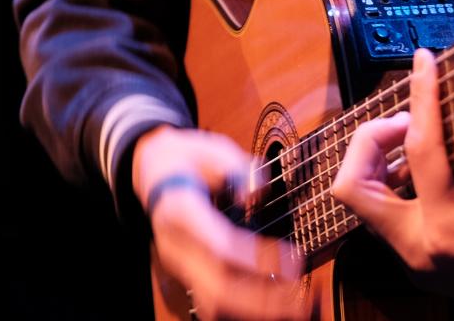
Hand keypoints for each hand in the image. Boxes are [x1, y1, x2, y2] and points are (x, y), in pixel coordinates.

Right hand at [132, 125, 304, 320]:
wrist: (153, 171)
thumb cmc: (187, 159)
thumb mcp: (209, 148)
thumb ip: (234, 167)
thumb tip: (255, 192)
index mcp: (180, 213)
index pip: (219, 248)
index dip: (258, 260)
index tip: (293, 260)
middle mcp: (176, 247)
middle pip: (217, 289)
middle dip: (263, 300)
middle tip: (299, 294)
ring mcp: (179, 266)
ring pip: (214, 305)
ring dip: (255, 311)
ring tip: (293, 306)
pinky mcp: (186, 276)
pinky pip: (214, 305)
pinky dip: (244, 311)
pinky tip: (272, 306)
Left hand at [328, 48, 453, 319]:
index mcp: (450, 234)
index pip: (421, 154)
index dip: (422, 99)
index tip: (424, 61)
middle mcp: (417, 250)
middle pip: (353, 189)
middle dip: (369, 142)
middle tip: (409, 120)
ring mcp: (411, 259)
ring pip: (361, 202)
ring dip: (376, 161)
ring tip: (414, 134)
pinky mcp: (415, 259)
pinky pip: (383, 213)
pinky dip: (391, 179)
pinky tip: (424, 161)